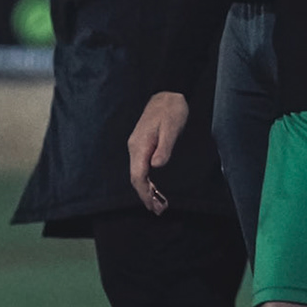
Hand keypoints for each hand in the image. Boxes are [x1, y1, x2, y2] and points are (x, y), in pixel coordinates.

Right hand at [127, 92, 188, 213]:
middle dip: (145, 196)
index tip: (152, 205)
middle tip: (158, 210)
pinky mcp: (143, 146)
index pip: (138, 174)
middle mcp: (135, 148)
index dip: (144, 192)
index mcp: (140, 145)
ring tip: (158, 204)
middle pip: (136, 177)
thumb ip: (164, 146)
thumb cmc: (171, 110)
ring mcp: (137, 147)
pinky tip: (154, 189)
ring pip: (138, 174)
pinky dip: (147, 181)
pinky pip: (142, 168)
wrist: (166, 95)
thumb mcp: (171, 127)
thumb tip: (157, 165)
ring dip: (147, 190)